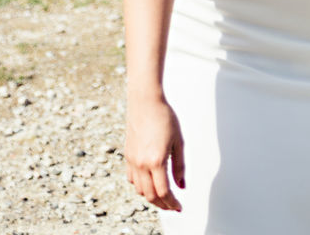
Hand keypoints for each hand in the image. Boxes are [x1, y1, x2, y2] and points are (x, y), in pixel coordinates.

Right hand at [125, 93, 185, 211]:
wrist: (145, 102)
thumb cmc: (164, 117)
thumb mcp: (178, 141)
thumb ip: (179, 166)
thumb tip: (181, 186)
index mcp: (156, 161)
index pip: (163, 192)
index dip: (172, 203)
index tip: (179, 206)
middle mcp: (142, 164)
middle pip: (150, 195)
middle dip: (162, 204)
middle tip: (173, 206)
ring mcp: (132, 161)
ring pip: (140, 190)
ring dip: (151, 196)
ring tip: (163, 196)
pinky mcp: (128, 155)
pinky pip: (132, 179)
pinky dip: (141, 186)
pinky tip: (150, 182)